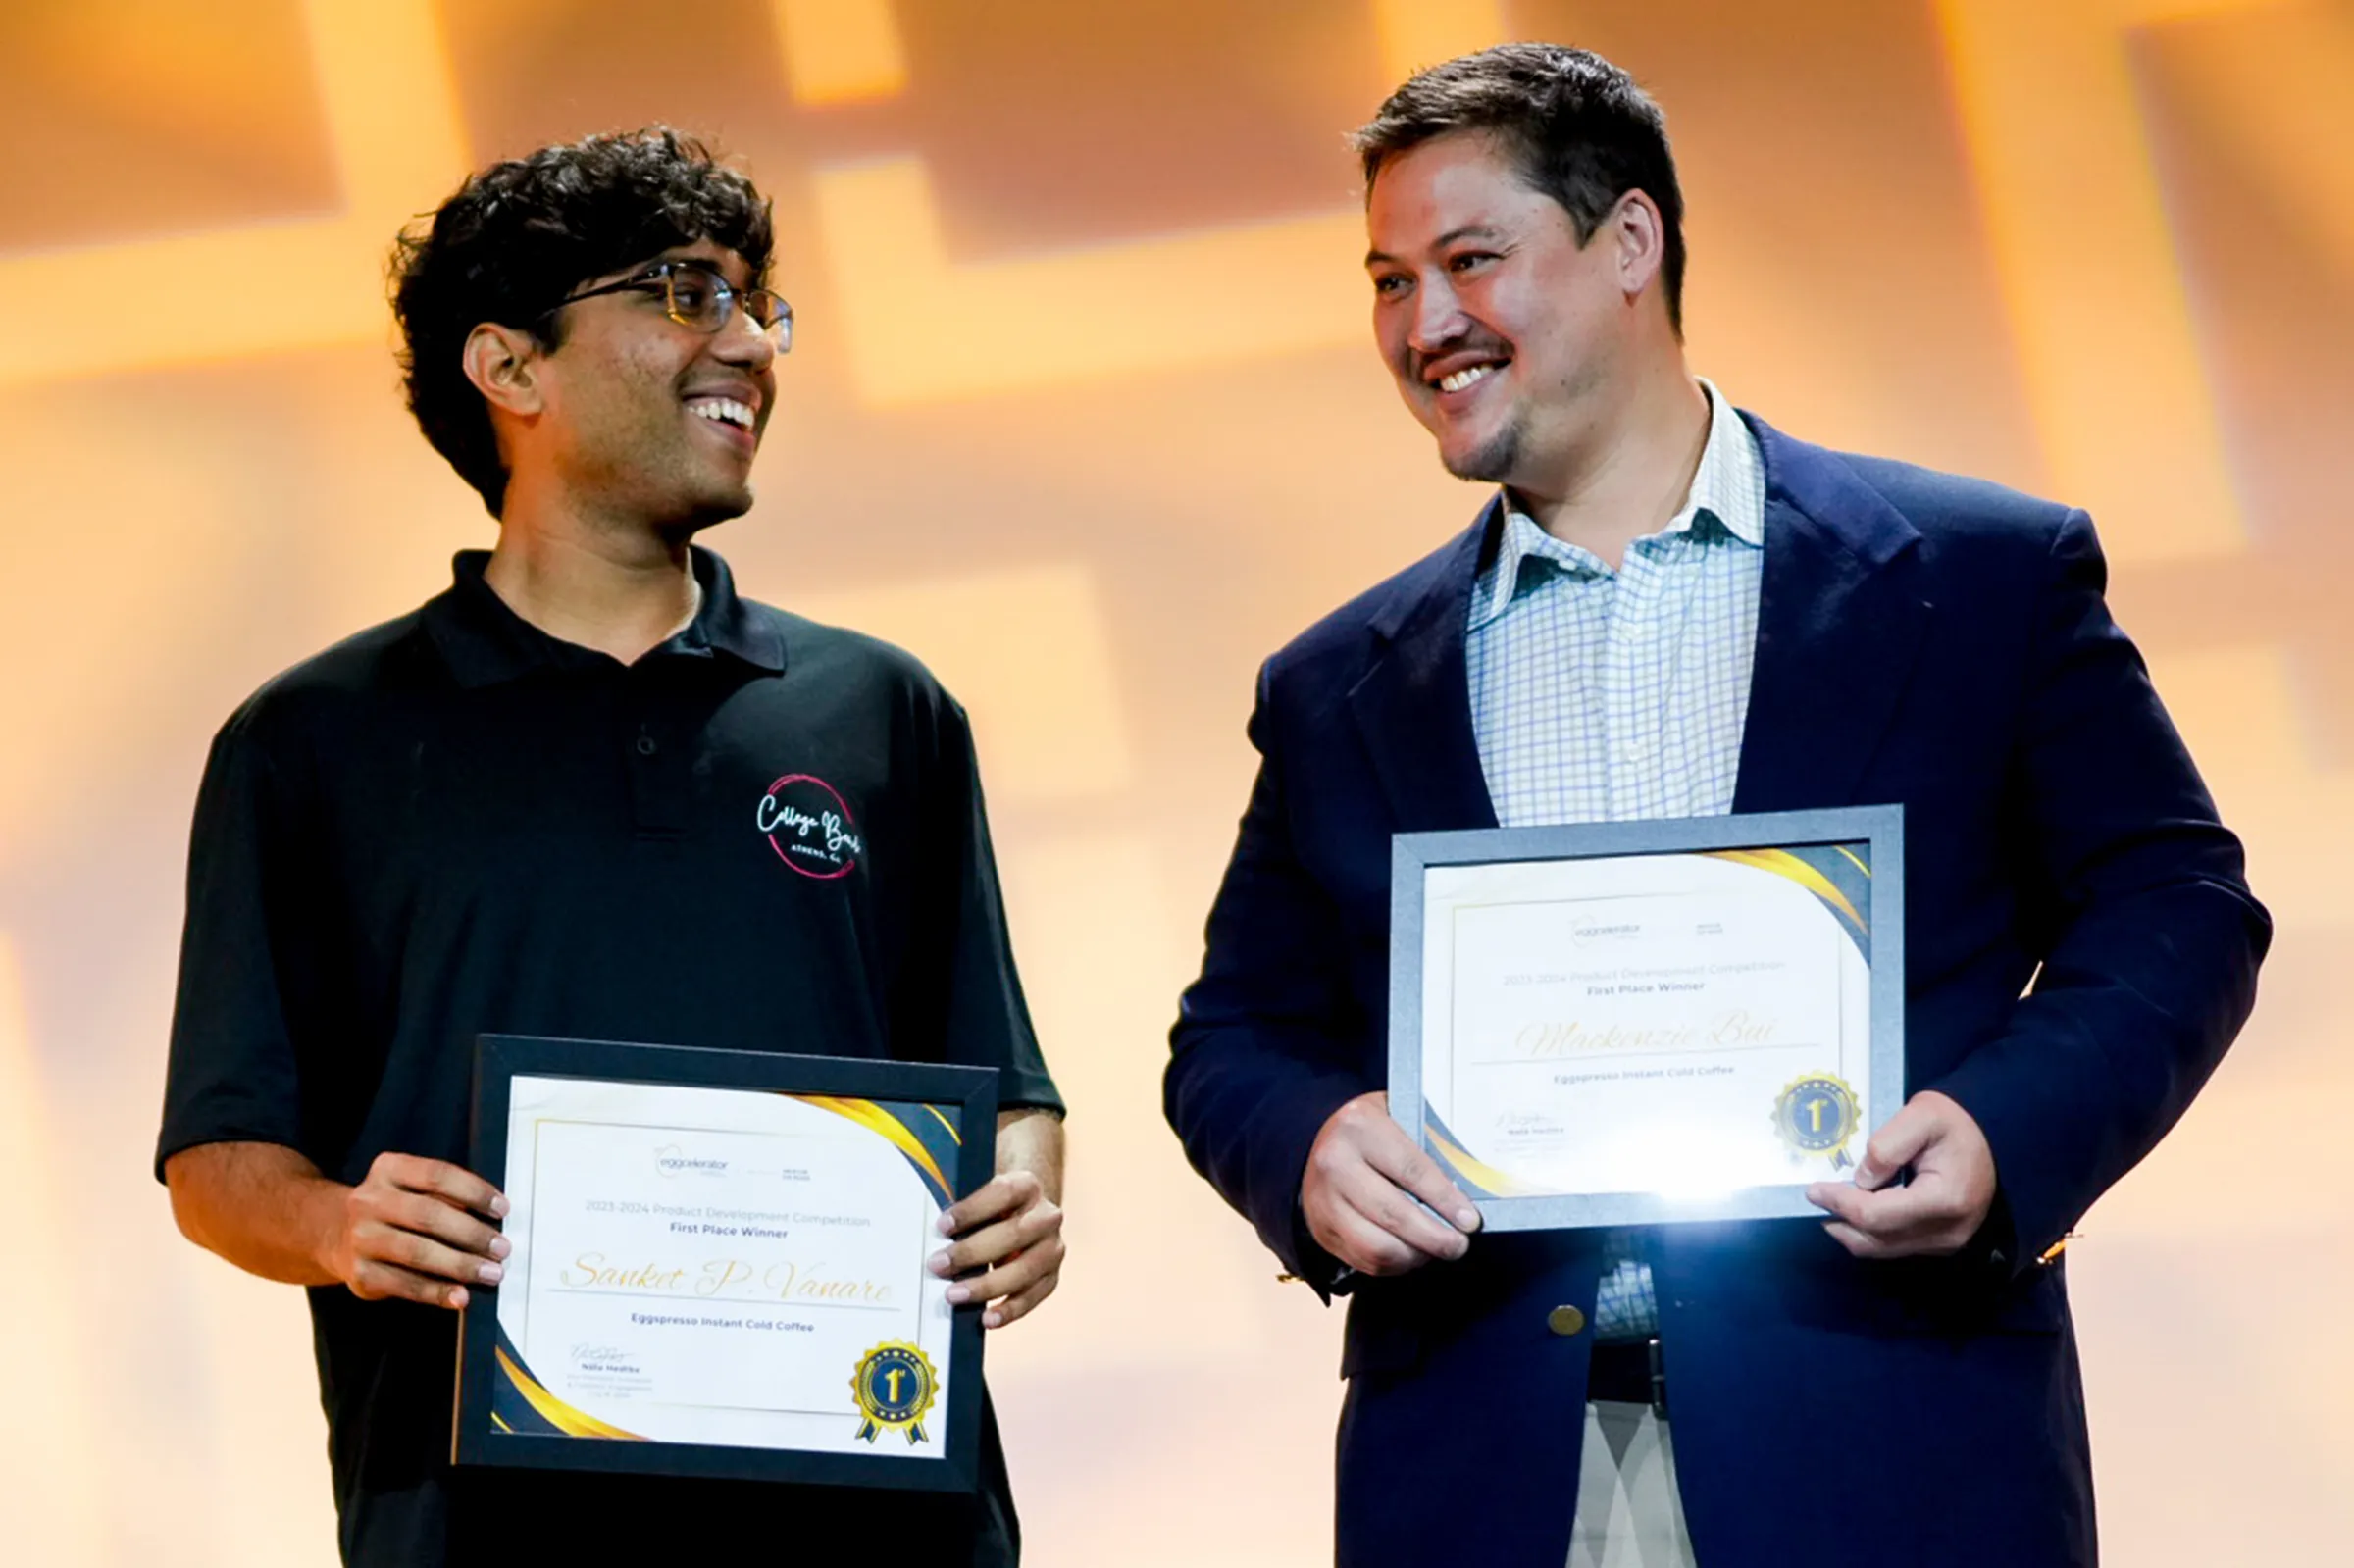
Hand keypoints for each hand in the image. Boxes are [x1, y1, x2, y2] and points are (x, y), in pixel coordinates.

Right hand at [321, 1152, 508, 1309]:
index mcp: (388, 1169)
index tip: (503, 1210)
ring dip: (460, 1265)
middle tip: (502, 1249)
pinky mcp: (360, 1273)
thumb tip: (493, 1223)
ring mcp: (361, 1238)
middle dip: (472, 1234)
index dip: (474, 1192)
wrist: (335, 1235)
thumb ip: (446, 1198)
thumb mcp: (412, 1188)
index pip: (437, 1175)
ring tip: (490, 1273)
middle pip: (429, 1215)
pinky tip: (460, 1296)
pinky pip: (405, 1284)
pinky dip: (437, 1292)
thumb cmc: (394, 1210)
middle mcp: (369, 1200)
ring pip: (418, 1252)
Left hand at [930, 1171, 1063, 1328]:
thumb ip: (963, 1207)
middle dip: (972, 1252)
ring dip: (987, 1286)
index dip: (972, 1210)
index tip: (942, 1226)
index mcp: (1027, 1185)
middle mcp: (1046, 1216)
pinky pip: (1033, 1297)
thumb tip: (930, 1230)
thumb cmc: (993, 1206)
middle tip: (938, 1265)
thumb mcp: (981, 1194)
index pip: (1003, 1193)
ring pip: (1025, 1270)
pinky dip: (1010, 1310)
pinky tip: (988, 1318)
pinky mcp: (1051, 1276)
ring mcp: (1052, 1248)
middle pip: (1013, 1234)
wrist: (1025, 1213)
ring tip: (954, 1295)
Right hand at [1301, 1091, 1480, 1275]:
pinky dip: (1395, 1265)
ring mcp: (1323, 1200)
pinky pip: (1365, 1261)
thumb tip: (1469, 1188)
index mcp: (1360, 1127)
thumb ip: (1429, 1146)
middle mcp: (1335, 1163)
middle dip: (1435, 1237)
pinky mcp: (1321, 1230)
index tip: (1470, 1220)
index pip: (1411, 1170)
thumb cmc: (1374, 1132)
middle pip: (1393, 1214)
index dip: (1445, 1200)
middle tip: (1459, 1244)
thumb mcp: (1399, 1119)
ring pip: (1377, 1246)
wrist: (1324, 1143)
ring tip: (1436, 1249)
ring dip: (1416, 1256)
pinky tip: (1412, 1252)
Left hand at [1806, 1090, 1997, 1258]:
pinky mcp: (1941, 1243)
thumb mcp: (1921, 1114)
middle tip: (1816, 1197)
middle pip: (1875, 1240)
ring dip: (1851, 1229)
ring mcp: (1946, 1243)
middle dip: (1839, 1220)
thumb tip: (1859, 1179)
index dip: (1839, 1203)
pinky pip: (1895, 1245)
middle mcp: (1947, 1232)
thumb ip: (1887, 1146)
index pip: (1876, 1216)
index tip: (1813, 1189)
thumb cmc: (1956, 1123)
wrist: (1991, 1139)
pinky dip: (1869, 1231)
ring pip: (1881, 1249)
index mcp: (1944, 1201)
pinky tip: (1856, 1207)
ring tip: (1831, 1201)